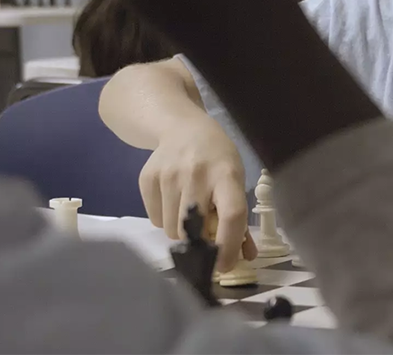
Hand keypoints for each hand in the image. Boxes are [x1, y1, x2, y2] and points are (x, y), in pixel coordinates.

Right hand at [139, 114, 256, 271]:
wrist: (182, 128)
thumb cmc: (216, 158)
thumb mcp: (235, 179)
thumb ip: (239, 219)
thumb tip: (246, 257)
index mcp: (226, 174)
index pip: (231, 215)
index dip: (228, 246)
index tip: (224, 265)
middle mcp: (196, 174)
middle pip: (193, 229)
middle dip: (199, 242)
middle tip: (204, 234)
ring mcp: (168, 175)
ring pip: (171, 230)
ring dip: (181, 232)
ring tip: (188, 212)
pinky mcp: (147, 178)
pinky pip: (154, 219)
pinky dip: (164, 220)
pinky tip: (173, 200)